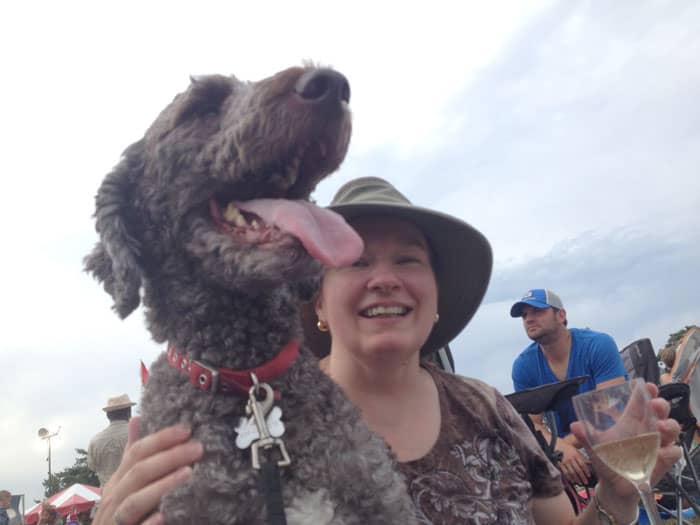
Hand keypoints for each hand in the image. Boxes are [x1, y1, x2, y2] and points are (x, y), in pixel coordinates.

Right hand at [92, 417, 203, 524]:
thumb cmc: (123, 510)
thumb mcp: (125, 482)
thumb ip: (134, 456)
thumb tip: (137, 419)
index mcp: (118, 481)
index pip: (136, 453)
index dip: (161, 439)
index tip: (187, 429)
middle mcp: (114, 499)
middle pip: (138, 473)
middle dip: (169, 458)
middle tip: (198, 448)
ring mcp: (115, 521)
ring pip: (134, 502)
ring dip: (161, 486)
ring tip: (188, 473)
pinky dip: (149, 524)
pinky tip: (165, 516)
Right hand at [556, 439, 590, 485]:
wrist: (556, 445)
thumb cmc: (568, 449)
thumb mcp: (576, 451)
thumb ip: (583, 458)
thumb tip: (591, 463)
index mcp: (576, 454)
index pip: (583, 464)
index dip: (586, 471)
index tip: (589, 476)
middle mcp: (571, 458)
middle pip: (578, 470)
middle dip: (582, 477)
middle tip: (586, 482)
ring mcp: (565, 461)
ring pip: (572, 472)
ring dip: (576, 478)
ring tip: (580, 483)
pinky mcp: (560, 464)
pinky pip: (565, 472)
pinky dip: (569, 477)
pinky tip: (572, 480)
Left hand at [571, 382, 680, 498]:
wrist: (613, 485)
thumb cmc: (606, 460)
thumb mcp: (594, 447)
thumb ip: (585, 436)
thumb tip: (574, 425)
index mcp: (631, 421)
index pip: (641, 402)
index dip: (646, 392)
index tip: (648, 386)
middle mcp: (646, 429)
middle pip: (660, 412)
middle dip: (661, 405)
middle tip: (655, 405)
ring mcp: (656, 444)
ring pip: (671, 429)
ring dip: (669, 425)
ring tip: (660, 426)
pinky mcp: (663, 461)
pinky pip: (672, 453)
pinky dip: (670, 451)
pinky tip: (663, 452)